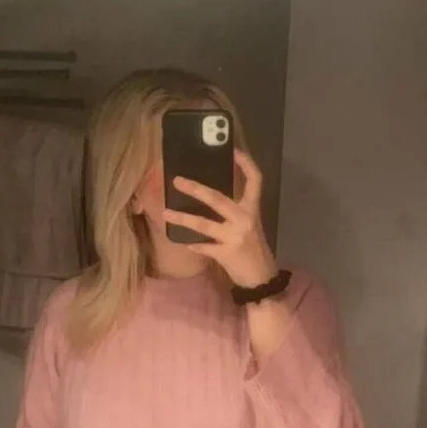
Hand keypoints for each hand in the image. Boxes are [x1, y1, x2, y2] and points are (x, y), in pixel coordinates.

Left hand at [163, 149, 276, 287]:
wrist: (260, 277)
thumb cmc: (252, 248)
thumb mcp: (248, 224)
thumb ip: (233, 210)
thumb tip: (205, 195)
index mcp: (252, 209)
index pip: (255, 180)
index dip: (245, 163)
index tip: (232, 150)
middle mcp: (245, 219)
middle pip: (218, 199)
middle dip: (196, 189)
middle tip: (177, 181)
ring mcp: (234, 237)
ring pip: (204, 224)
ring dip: (183, 219)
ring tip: (166, 214)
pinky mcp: (226, 254)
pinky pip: (203, 247)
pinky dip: (193, 244)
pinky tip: (183, 242)